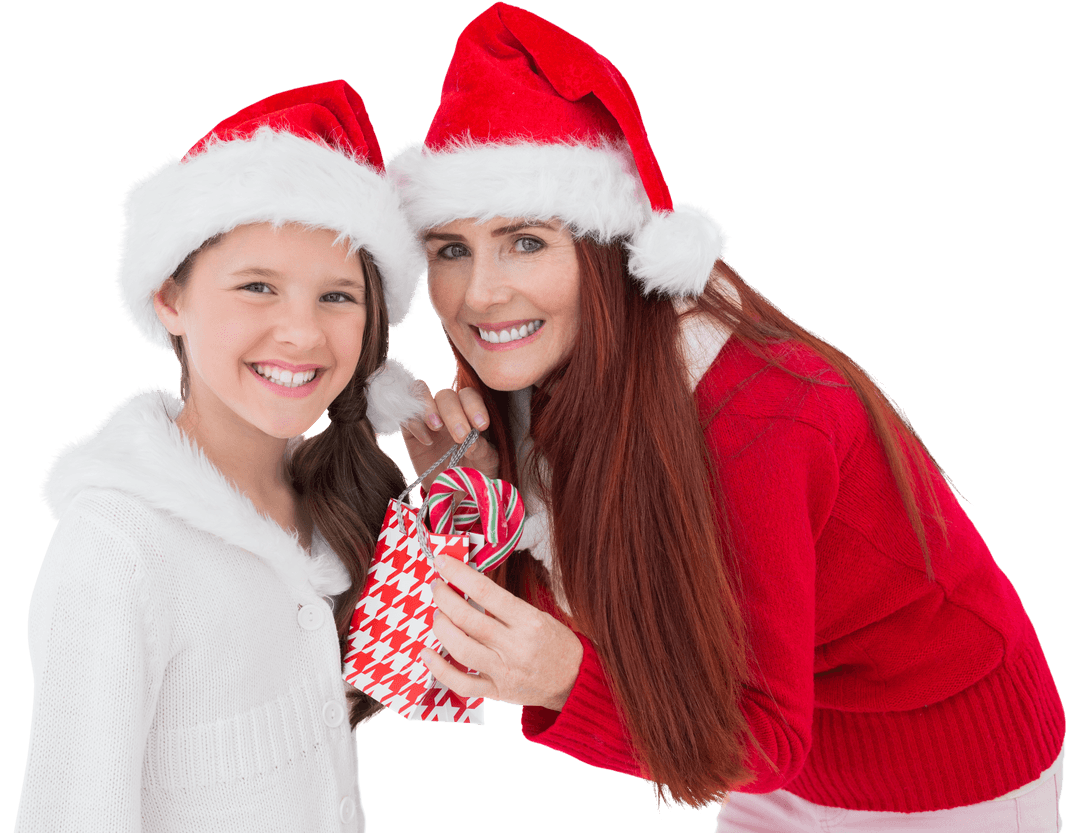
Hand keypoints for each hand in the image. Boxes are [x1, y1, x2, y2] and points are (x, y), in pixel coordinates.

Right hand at [401, 383, 498, 490]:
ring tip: (437, 427)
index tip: (481, 426)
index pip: (469, 396)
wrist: (452, 489)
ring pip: (422, 396)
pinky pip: (406, 417)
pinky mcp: (410, 431)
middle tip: (461, 436)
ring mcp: (427, 418)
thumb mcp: (485, 462)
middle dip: (453, 413)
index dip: (474, 406)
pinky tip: (426, 441)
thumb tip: (472, 441)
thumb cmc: (474, 470)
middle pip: (446, 395)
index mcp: (470, 412)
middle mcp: (448, 411)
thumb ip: (482, 449)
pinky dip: (415, 424)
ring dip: (429, 408)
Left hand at [420, 552, 582, 711]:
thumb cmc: (555, 643)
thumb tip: (468, 585)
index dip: (459, 574)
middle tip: (437, 586)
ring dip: (441, 628)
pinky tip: (427, 653)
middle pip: (468, 619)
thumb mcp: (538, 615)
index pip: (486, 591)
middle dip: (444, 598)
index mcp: (528, 621)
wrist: (575, 681)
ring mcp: (505, 672)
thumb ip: (505, 605)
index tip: (443, 562)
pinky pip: (462, 683)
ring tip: (438, 615)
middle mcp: (516, 647)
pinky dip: (439, 669)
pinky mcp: (497, 692)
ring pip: (461, 649)